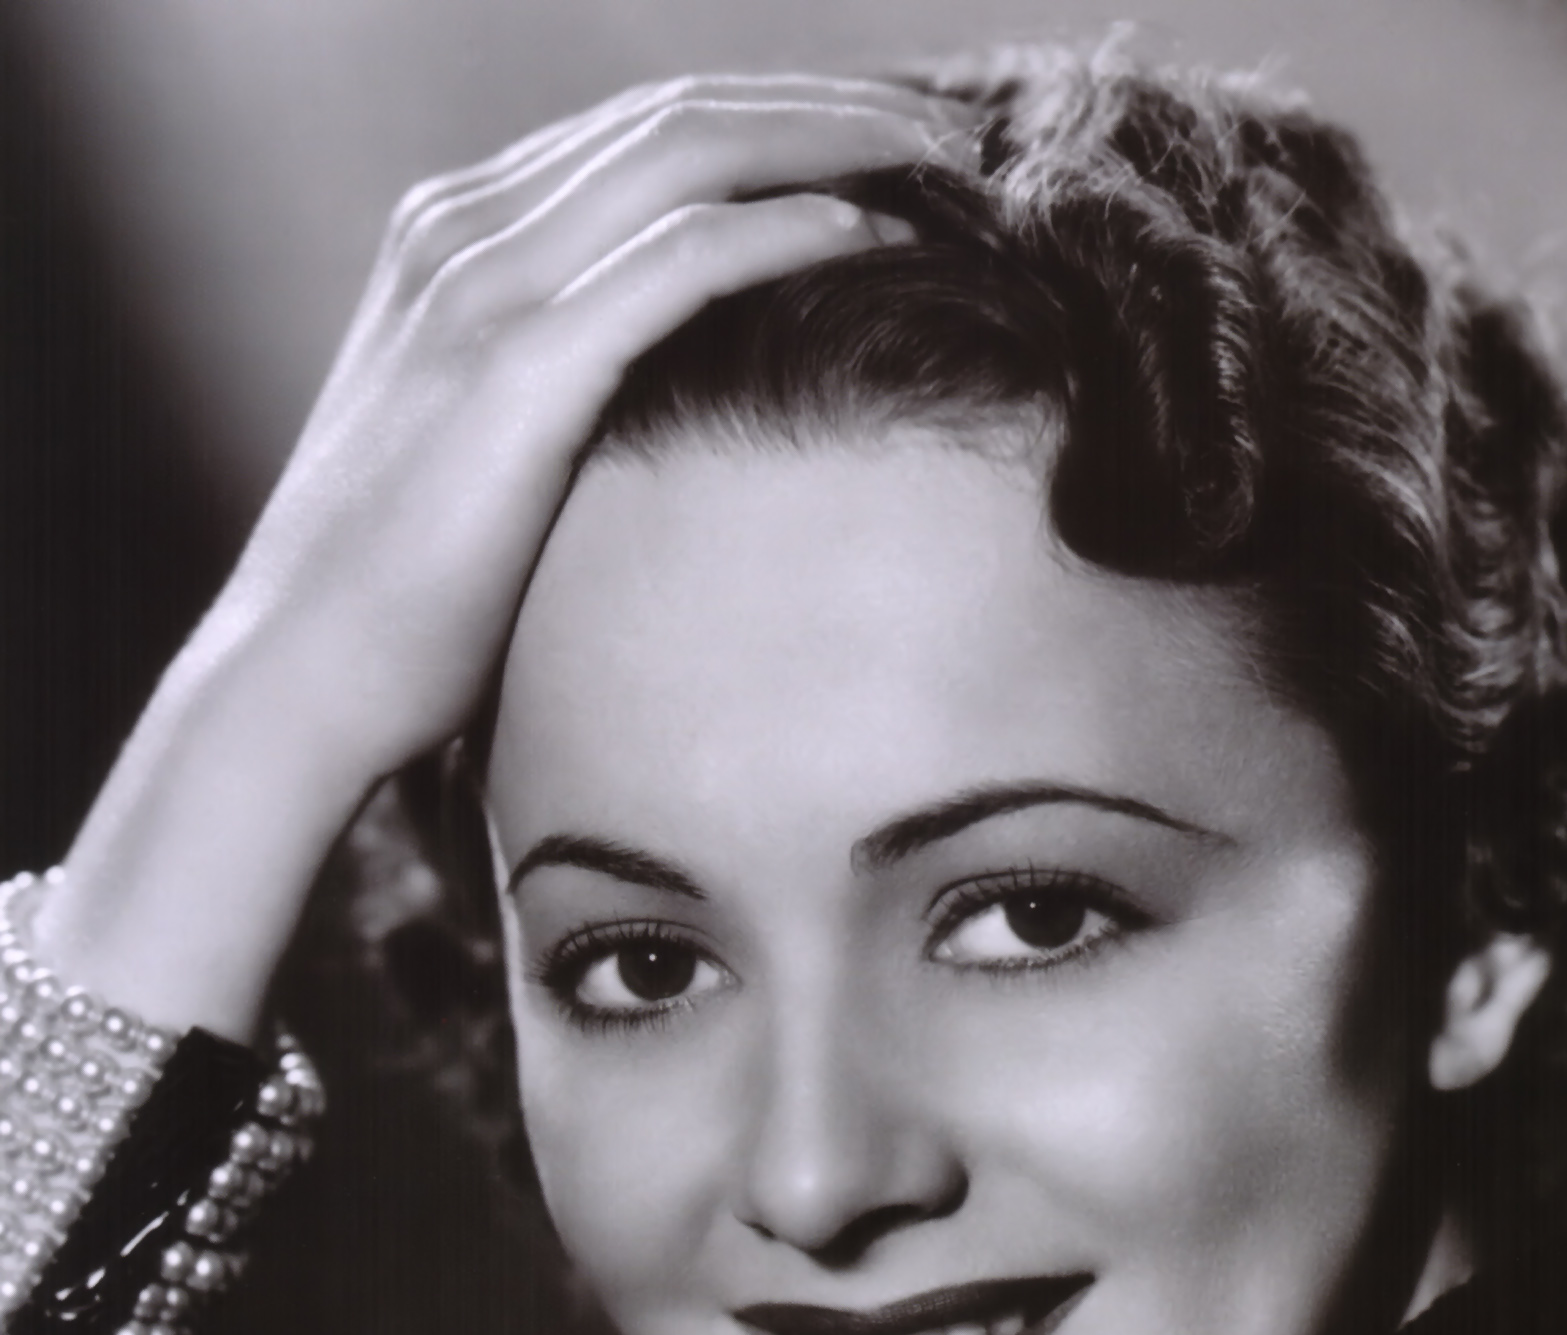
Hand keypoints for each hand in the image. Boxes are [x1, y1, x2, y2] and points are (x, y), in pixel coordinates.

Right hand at [40, 75, 959, 1034]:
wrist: (299, 677)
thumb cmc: (401, 600)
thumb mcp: (478, 456)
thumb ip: (555, 392)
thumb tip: (666, 409)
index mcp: (455, 241)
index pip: (643, 136)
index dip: (775, 122)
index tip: (885, 149)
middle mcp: (463, 232)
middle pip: (681, 116)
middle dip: (829, 107)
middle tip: (950, 132)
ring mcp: (483, 289)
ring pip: (690, 154)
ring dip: (832, 141)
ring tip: (944, 162)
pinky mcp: (514, 368)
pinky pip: (680, 260)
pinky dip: (786, 232)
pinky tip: (876, 236)